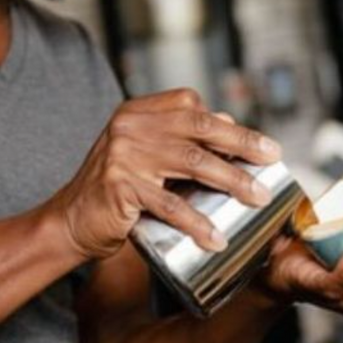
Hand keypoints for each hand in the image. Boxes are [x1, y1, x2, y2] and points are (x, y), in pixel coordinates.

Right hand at [45, 88, 282, 260]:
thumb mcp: (145, 155)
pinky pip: (168, 204)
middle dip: (243, 145)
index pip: (192, 105)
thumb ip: (180, 138)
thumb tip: (231, 124)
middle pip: (199, 128)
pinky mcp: (120, 187)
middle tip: (272, 160)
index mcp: (138, 112)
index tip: (261, 145)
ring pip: (192, 163)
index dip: (229, 124)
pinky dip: (196, 223)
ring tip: (257, 198)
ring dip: (232, 181)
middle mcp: (130, 125)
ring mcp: (123, 154)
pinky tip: (215, 237)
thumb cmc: (115, 190)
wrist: (70, 221)